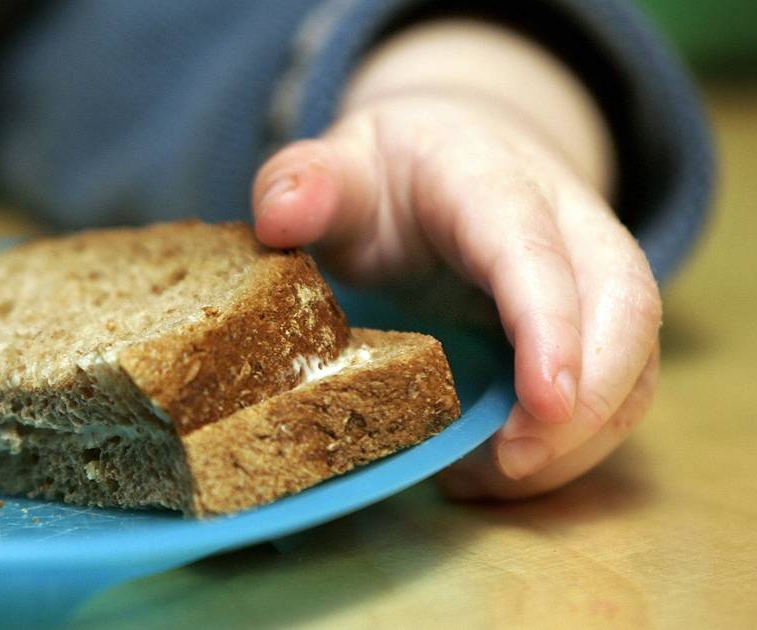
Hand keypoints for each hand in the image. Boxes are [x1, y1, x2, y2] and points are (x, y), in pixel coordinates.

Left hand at [251, 90, 660, 498]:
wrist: (450, 152)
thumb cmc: (390, 172)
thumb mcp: (341, 164)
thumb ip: (306, 182)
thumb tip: (279, 215)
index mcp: (492, 179)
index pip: (535, 248)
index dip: (549, 323)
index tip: (543, 400)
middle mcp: (565, 222)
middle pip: (623, 303)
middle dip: (589, 396)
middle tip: (514, 465)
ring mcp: (591, 273)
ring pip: (633, 355)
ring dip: (582, 434)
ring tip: (496, 480)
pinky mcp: (595, 323)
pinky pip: (616, 386)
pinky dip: (574, 441)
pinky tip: (503, 471)